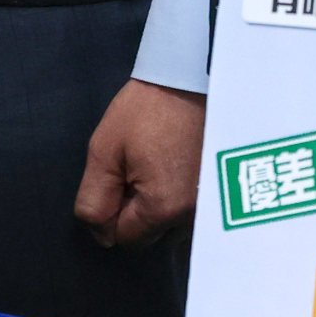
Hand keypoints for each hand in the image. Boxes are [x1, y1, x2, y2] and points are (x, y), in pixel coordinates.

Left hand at [75, 79, 205, 247]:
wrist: (189, 78)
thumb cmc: (145, 110)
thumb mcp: (104, 151)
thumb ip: (95, 200)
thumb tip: (100, 237)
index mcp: (162, 208)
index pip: (124, 238)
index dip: (112, 211)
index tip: (118, 175)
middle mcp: (192, 216)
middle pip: (150, 235)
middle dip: (136, 211)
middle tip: (136, 166)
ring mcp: (210, 205)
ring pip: (170, 226)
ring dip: (158, 206)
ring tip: (158, 163)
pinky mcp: (220, 193)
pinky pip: (189, 212)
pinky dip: (177, 197)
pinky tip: (175, 167)